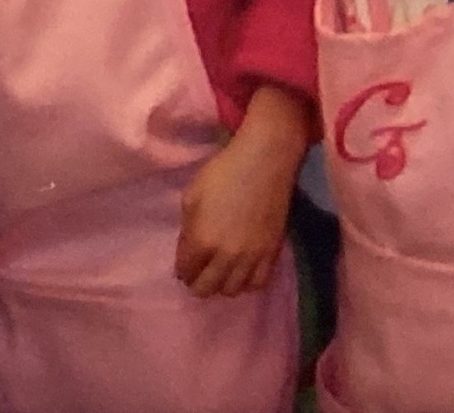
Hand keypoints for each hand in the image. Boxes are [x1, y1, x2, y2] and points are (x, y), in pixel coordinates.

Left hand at [174, 87, 310, 298]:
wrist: (264, 163)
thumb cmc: (222, 173)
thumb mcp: (192, 195)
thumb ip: (187, 229)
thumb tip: (187, 251)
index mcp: (202, 240)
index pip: (186, 271)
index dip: (182, 270)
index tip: (183, 266)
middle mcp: (226, 256)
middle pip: (207, 289)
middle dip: (197, 284)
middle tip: (197, 273)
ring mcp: (251, 258)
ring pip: (232, 291)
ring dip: (221, 285)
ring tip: (219, 272)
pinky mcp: (271, 255)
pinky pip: (257, 284)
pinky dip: (246, 283)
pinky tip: (241, 273)